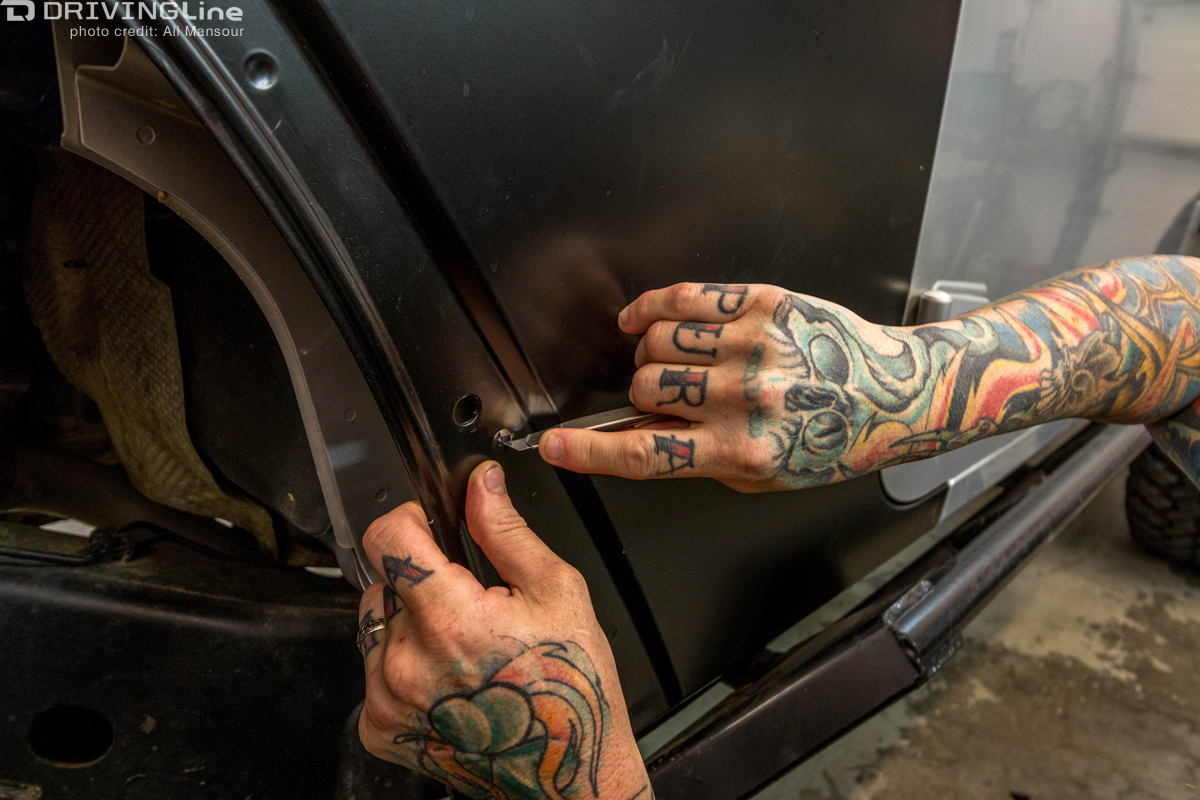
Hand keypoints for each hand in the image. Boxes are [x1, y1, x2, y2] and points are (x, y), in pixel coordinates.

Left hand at [356, 461, 650, 799]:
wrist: (567, 772)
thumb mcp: (556, 591)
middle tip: (469, 604)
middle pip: (384, 580)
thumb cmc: (569, 688)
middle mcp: (406, 661)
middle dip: (420, 578)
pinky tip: (447, 679)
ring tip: (461, 647)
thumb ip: (506, 531)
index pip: (386, 537)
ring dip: (407, 622)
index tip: (426, 525)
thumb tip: (481, 486)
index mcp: (450, 619)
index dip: (408, 519)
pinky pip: (373, 671)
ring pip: (375, 624)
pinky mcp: (379, 728)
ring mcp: (386, 699)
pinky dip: (401, 666)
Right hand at [537, 282, 929, 491]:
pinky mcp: (763, 304)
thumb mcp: (760, 475)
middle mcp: (745, 398)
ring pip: (657, 342)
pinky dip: (651, 308)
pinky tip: (645, 318)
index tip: (556, 448)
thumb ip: (695, 459)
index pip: (647, 455)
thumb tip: (635, 438)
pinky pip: (681, 299)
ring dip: (654, 355)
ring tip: (679, 363)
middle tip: (671, 399)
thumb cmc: (828, 440)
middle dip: (646, 396)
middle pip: (646, 388)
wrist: (891, 394)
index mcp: (742, 452)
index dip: (589, 454)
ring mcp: (752, 346)